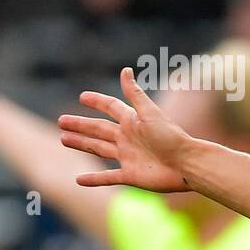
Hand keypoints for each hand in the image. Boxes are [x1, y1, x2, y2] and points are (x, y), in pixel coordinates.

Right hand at [58, 67, 193, 191]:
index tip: (83, 97)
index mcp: (134, 122)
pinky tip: (78, 180)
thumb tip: (125, 70)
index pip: (111, 108)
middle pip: (99, 129)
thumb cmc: (171, 137)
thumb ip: (135, 94)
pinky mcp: (130, 176)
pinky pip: (107, 178)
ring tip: (64, 139)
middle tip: (61, 121)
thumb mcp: (150, 113)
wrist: (187, 165)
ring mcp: (128, 157)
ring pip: (99, 149)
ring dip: (81, 144)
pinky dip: (93, 179)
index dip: (98, 102)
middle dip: (81, 125)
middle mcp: (129, 138)